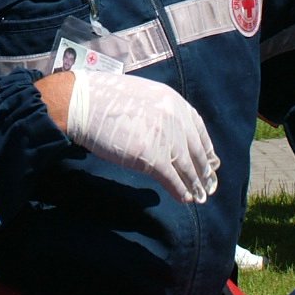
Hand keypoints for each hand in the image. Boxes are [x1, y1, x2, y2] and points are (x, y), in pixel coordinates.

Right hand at [66, 70, 219, 203]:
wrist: (82, 104)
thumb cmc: (103, 100)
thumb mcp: (141, 96)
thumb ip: (159, 112)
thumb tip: (167, 133)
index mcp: (173, 101)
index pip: (198, 129)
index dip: (206, 148)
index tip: (211, 162)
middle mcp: (174, 117)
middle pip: (196, 150)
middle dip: (205, 171)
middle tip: (209, 185)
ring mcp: (164, 137)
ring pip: (188, 167)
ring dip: (196, 185)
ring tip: (200, 196)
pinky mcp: (152, 157)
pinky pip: (173, 179)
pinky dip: (181, 191)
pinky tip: (185, 198)